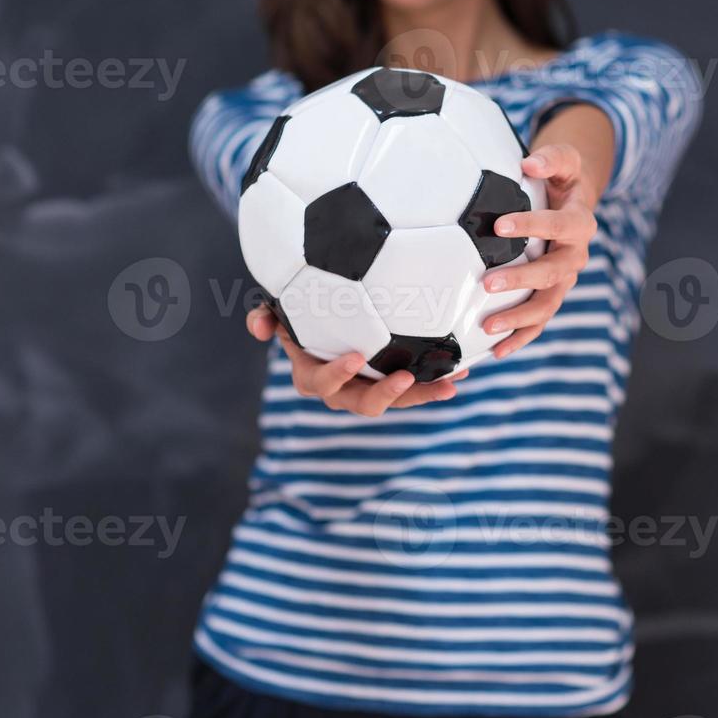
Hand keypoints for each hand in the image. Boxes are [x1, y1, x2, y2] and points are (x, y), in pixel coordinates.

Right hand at [245, 306, 465, 415]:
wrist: (329, 325)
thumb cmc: (302, 318)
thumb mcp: (282, 314)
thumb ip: (265, 317)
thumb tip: (257, 328)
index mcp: (313, 376)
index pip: (322, 382)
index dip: (337, 374)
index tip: (356, 357)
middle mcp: (342, 391)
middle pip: (363, 403)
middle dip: (386, 394)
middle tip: (406, 377)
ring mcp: (370, 390)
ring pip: (396, 401)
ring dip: (422, 394)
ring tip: (448, 383)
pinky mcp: (393, 386)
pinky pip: (415, 390)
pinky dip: (435, 383)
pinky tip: (461, 373)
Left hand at [483, 143, 599, 359]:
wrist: (573, 202)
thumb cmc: (561, 180)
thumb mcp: (565, 161)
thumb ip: (552, 159)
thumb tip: (530, 163)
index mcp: (580, 223)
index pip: (558, 225)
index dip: (532, 225)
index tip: (499, 226)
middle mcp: (575, 256)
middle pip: (553, 273)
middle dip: (521, 280)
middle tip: (488, 283)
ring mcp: (565, 281)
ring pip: (546, 305)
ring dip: (518, 318)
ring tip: (488, 327)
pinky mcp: (552, 296)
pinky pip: (539, 322)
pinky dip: (520, 338)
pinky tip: (496, 351)